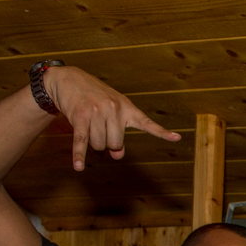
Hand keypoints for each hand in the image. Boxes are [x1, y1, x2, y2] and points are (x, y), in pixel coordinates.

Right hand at [43, 66, 180, 170]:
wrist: (69, 79)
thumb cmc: (94, 97)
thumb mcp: (112, 111)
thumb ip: (119, 132)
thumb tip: (118, 155)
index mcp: (126, 107)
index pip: (147, 123)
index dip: (162, 132)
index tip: (177, 138)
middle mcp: (114, 109)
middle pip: (115, 144)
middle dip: (107, 144)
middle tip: (99, 129)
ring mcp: (96, 112)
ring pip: (99, 145)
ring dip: (93, 143)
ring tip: (88, 126)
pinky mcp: (79, 117)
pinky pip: (81, 141)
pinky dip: (79, 155)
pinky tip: (78, 167)